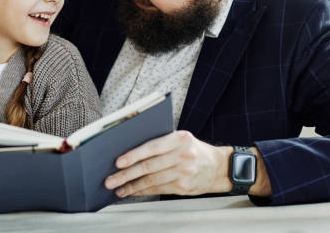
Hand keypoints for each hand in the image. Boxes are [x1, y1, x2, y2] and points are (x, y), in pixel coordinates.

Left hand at [104, 130, 232, 196]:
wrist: (217, 167)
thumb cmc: (194, 150)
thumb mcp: (181, 139)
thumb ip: (161, 142)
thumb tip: (131, 150)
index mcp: (180, 139)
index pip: (152, 147)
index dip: (133, 155)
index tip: (118, 162)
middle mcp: (183, 155)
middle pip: (149, 166)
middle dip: (127, 174)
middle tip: (111, 180)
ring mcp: (184, 173)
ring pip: (152, 180)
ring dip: (132, 186)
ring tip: (119, 189)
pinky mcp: (183, 187)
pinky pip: (158, 189)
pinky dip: (143, 191)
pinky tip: (133, 191)